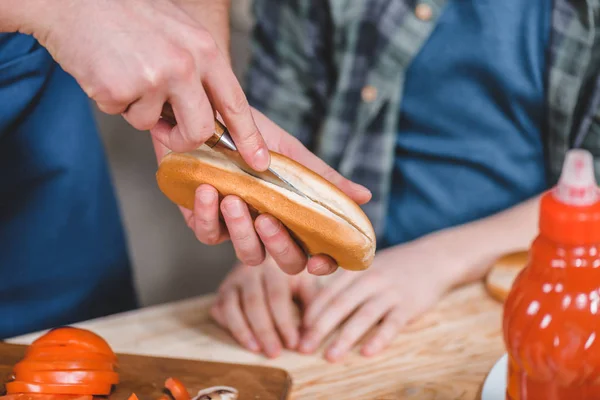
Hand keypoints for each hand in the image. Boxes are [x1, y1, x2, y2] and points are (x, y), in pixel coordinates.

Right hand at [25, 0, 267, 168]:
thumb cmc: (127, 14)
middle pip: (199, 131)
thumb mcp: (179, 33)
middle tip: (166, 128)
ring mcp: (153, 78)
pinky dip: (112, 101)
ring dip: (138, 109)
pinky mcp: (119, 90)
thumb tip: (208, 115)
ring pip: (153, 125)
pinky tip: (106, 71)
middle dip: (182, 139)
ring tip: (125, 73)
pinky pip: (121, 115)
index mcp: (204, 50)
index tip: (259, 162)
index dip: (249, 137)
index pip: (235, 103)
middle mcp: (184, 65)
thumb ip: (198, 71)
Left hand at [153, 108, 371, 274]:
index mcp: (295, 215)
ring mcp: (239, 229)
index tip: (320, 259)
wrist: (206, 117)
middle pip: (287, 262)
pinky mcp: (206, 223)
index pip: (317, 253)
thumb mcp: (290, 153)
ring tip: (232, 199)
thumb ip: (322, 178)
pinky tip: (207, 190)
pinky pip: (209, 235)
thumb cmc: (251, 136)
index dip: (324, 264)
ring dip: (241, 231)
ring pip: (248, 254)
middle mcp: (271, 228)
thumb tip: (364, 196)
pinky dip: (207, 215)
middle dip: (279, 245)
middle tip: (267, 219)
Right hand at [210, 256, 318, 357]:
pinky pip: (219, 310)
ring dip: (242, 331)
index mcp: (274, 267)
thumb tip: (309, 340)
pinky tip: (242, 340)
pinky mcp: (223, 290)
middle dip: (264, 331)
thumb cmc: (292, 276)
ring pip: (232, 307)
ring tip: (256, 349)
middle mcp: (251, 270)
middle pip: (254, 303)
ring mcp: (233, 280)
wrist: (269, 255)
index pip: (277, 297)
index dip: (284, 322)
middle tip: (274, 353)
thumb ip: (311, 308)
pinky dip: (228, 326)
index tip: (293, 344)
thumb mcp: (306, 284)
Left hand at [298, 234, 456, 361]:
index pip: (327, 293)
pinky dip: (379, 338)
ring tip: (330, 356)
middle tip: (303, 348)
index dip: (311, 313)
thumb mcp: (366, 267)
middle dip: (319, 328)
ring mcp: (390, 292)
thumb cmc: (393, 267)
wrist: (433, 258)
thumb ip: (344, 284)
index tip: (297, 331)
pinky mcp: (409, 305)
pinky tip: (367, 352)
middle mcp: (371, 279)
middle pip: (340, 305)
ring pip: (363, 316)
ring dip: (345, 338)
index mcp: (356, 271)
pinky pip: (392, 324)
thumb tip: (315, 307)